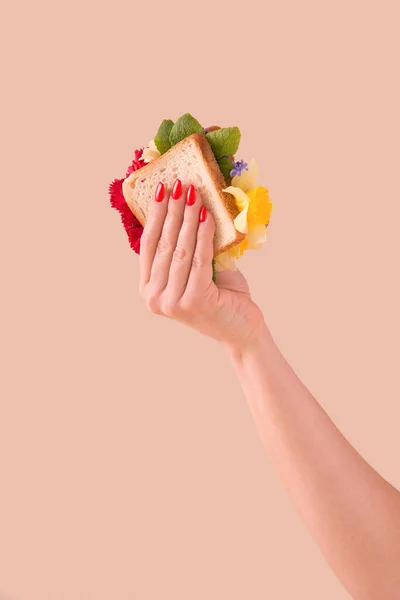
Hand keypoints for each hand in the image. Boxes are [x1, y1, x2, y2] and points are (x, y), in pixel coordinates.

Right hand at [138, 179, 265, 349]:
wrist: (241, 329)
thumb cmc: (220, 296)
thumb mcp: (196, 270)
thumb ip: (185, 247)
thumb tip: (186, 202)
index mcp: (148, 290)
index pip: (148, 245)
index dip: (154, 214)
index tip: (161, 188)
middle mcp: (154, 299)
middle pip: (163, 244)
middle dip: (171, 210)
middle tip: (179, 183)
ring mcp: (172, 302)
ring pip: (180, 249)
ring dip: (187, 217)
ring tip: (194, 193)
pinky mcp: (193, 301)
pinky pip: (198, 258)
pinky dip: (203, 234)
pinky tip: (207, 214)